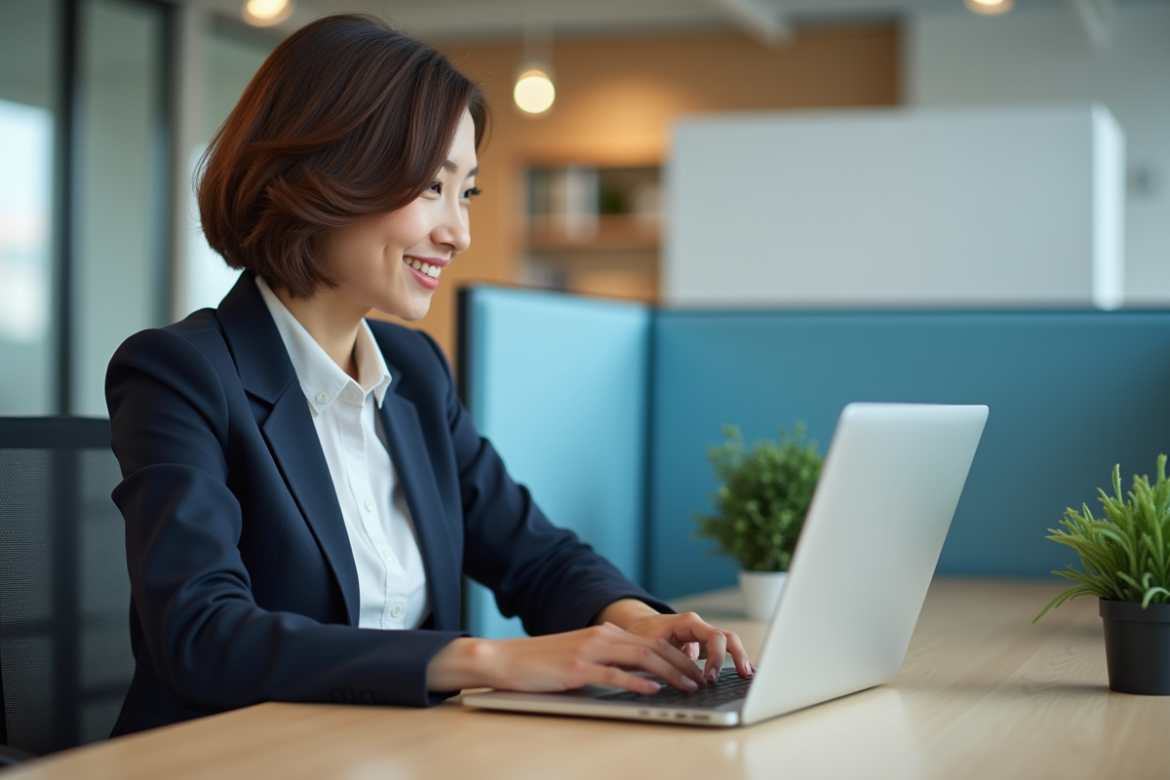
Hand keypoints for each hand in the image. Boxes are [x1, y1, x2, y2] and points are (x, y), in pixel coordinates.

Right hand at [426, 623, 706, 693]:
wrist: (505, 659)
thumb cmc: (541, 663)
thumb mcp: (579, 655)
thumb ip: (605, 660)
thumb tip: (634, 677)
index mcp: (604, 633)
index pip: (651, 643)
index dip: (678, 656)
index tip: (695, 670)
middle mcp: (601, 637)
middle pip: (653, 648)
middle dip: (683, 664)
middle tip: (702, 680)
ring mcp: (590, 651)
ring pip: (641, 659)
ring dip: (669, 673)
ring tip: (688, 685)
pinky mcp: (578, 669)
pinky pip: (615, 674)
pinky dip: (638, 683)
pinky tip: (653, 690)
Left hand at [606, 606, 752, 684]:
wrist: (638, 627)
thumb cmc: (642, 634)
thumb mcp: (650, 647)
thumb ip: (665, 660)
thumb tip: (681, 680)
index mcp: (688, 623)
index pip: (714, 636)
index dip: (717, 657)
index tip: (710, 678)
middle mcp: (699, 628)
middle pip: (728, 638)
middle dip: (737, 656)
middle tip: (741, 675)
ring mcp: (703, 638)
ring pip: (729, 644)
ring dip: (739, 659)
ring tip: (747, 676)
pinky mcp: (703, 649)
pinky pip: (723, 653)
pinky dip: (732, 662)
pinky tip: (741, 674)